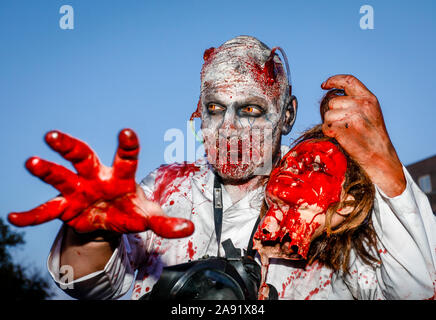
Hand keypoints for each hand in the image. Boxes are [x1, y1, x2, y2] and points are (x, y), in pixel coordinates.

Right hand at [8, 129, 193, 237]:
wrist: (109, 220)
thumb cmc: (130, 210)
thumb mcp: (147, 216)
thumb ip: (165, 223)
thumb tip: (188, 230)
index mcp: (121, 176)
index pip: (126, 158)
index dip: (127, 146)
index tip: (127, 132)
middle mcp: (96, 177)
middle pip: (83, 156)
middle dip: (69, 146)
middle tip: (52, 136)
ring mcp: (78, 191)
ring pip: (60, 177)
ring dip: (46, 170)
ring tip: (31, 162)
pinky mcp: (65, 208)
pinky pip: (46, 211)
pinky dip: (31, 216)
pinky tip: (13, 218)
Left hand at [321, 74, 405, 196]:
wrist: (380, 156)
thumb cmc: (373, 137)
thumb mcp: (371, 113)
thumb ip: (357, 103)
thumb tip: (334, 99)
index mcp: (369, 98)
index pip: (348, 80)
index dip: (334, 80)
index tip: (324, 85)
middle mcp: (361, 104)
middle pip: (333, 101)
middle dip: (332, 112)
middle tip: (343, 125)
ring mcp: (352, 116)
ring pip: (327, 115)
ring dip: (330, 124)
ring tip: (344, 132)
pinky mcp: (343, 128)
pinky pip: (326, 127)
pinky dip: (329, 133)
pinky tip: (340, 138)